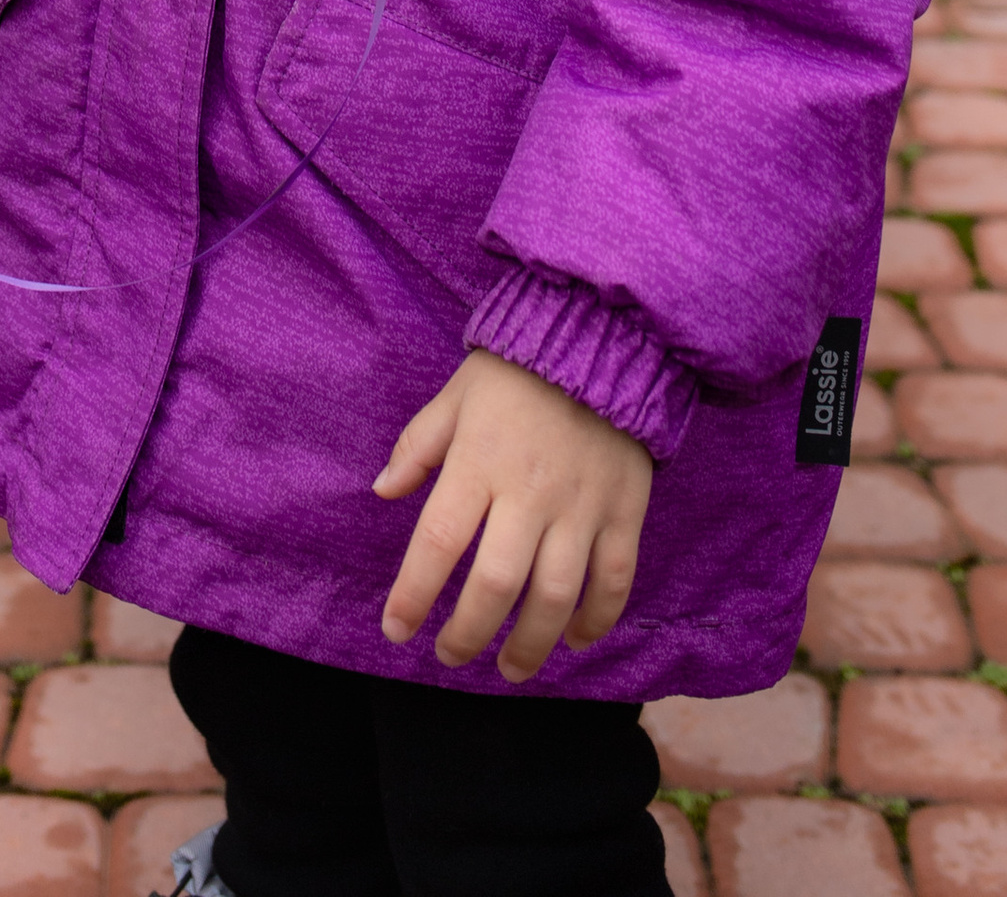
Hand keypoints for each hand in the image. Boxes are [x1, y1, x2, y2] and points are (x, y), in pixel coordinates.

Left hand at [374, 348, 651, 679]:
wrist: (602, 338)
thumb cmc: (517, 371)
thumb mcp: (455, 395)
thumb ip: (418, 446)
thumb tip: (382, 491)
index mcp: (479, 462)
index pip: (437, 543)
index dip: (413, 595)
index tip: (396, 630)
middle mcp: (529, 492)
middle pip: (495, 585)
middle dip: (468, 633)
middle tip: (451, 656)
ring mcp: (581, 506)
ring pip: (555, 596)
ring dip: (530, 645)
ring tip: (509, 667)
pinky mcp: (624, 511)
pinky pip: (613, 581)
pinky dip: (596, 620)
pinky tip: (574, 639)